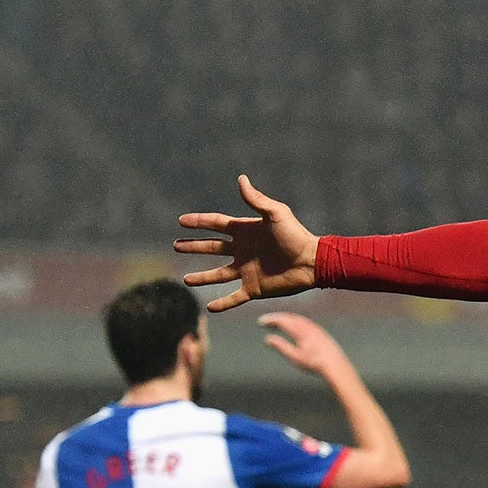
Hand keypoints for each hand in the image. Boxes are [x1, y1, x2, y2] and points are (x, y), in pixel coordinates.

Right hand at [175, 175, 319, 311]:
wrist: (312, 262)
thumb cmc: (296, 235)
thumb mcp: (275, 213)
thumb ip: (256, 199)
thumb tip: (241, 179)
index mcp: (245, 231)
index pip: (216, 224)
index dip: (199, 222)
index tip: (181, 221)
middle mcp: (242, 251)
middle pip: (212, 248)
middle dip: (194, 246)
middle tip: (176, 245)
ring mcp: (247, 270)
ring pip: (218, 275)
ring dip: (202, 277)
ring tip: (185, 279)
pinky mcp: (254, 288)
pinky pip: (234, 297)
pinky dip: (223, 303)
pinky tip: (210, 308)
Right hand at [259, 312, 350, 377]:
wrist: (335, 365)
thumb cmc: (315, 363)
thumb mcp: (295, 357)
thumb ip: (281, 346)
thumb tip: (267, 339)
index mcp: (300, 330)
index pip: (281, 320)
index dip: (269, 319)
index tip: (260, 322)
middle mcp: (307, 325)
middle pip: (288, 316)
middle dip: (275, 318)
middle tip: (265, 322)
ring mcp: (314, 327)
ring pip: (296, 318)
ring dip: (284, 319)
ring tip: (276, 324)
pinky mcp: (319, 331)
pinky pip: (303, 321)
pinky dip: (293, 321)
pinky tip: (292, 328)